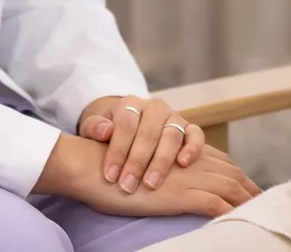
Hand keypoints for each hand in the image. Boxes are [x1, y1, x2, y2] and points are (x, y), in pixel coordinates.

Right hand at [35, 134, 258, 217]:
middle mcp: (187, 158)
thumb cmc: (110, 168)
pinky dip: (230, 212)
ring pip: (227, 185)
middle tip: (265, 199)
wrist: (92, 166)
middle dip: (249, 186)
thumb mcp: (141, 164)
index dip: (237, 173)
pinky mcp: (178, 192)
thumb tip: (168, 179)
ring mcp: (185, 175)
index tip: (250, 186)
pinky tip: (240, 220)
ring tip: (261, 212)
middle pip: (230, 171)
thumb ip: (160, 166)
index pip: (219, 160)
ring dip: (246, 200)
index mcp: (180, 150)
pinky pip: (213, 203)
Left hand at [77, 95, 206, 192]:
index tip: (110, 176)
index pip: (125, 124)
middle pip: (149, 132)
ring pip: (172, 135)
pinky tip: (183, 164)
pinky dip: (192, 148)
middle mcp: (154, 107)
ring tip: (151, 184)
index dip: (117, 151)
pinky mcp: (189, 128)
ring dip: (161, 161)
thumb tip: (105, 131)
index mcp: (130, 104)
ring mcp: (173, 116)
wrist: (130, 126)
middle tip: (128, 186)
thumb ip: (94, 127)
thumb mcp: (94, 128)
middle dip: (137, 161)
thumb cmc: (110, 133)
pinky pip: (196, 135)